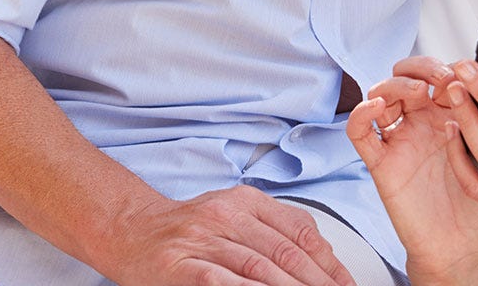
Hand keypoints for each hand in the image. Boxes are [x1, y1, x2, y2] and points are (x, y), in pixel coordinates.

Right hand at [110, 186, 354, 285]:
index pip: (300, 231)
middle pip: (285, 252)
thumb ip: (276, 230)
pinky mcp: (180, 264)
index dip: (329, 262)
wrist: (130, 230)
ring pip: (258, 266)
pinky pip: (220, 280)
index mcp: (246, 200)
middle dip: (317, 281)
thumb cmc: (188, 228)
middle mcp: (226, 214)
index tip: (346, 285)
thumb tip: (325, 258)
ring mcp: (202, 238)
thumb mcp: (234, 214)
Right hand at [348, 57, 477, 284]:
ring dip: (396, 84)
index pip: (438, 75)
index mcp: (448, 117)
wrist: (462, 249)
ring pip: (381, 95)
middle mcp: (421, 124)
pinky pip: (359, 134)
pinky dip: (361, 114)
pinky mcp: (381, 163)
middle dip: (422, 67)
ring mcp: (399, 141)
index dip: (449, 66)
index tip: (468, 71)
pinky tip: (376, 107)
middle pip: (406, 76)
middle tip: (443, 77)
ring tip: (417, 92)